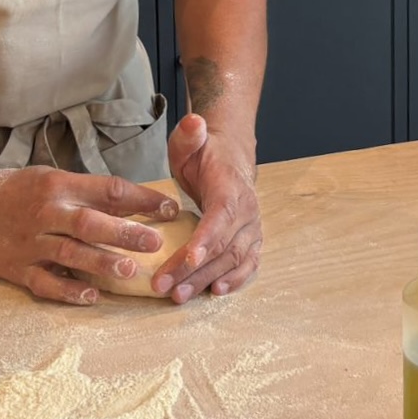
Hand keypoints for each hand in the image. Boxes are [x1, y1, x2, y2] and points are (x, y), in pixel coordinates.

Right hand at [0, 162, 180, 305]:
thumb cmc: (22, 191)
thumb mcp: (56, 180)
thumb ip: (92, 194)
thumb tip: (138, 205)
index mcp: (60, 186)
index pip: (108, 190)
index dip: (141, 199)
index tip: (170, 208)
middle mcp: (46, 213)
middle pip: (89, 223)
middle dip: (124, 233)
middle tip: (155, 242)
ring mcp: (30, 243)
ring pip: (69, 253)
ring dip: (101, 263)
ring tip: (130, 271)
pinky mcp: (17, 268)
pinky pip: (45, 282)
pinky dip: (68, 290)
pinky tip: (91, 296)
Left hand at [160, 112, 262, 302]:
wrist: (231, 157)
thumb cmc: (205, 153)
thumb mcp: (191, 140)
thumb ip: (190, 134)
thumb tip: (194, 122)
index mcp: (230, 187)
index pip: (221, 216)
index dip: (207, 238)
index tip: (190, 258)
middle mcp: (247, 210)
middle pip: (223, 245)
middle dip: (194, 270)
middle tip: (165, 286)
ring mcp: (252, 227)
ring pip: (233, 259)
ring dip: (207, 280)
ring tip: (179, 296)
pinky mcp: (251, 239)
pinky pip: (248, 264)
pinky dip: (236, 280)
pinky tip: (216, 292)